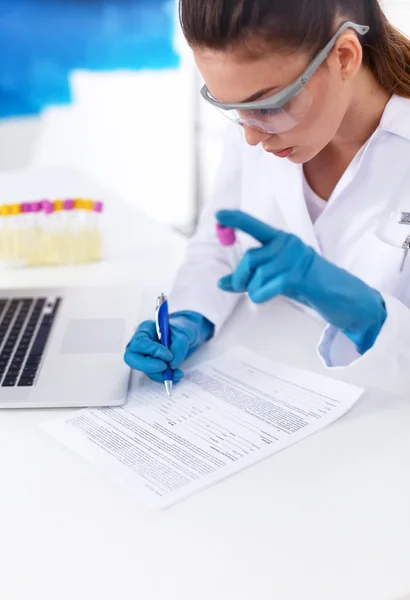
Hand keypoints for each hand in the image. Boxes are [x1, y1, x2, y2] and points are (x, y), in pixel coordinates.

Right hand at [124, 311, 213, 383]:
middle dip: (147, 366)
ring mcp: (144, 355)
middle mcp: (141, 343)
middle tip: (164, 368)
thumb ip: (178, 347)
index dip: (152, 351)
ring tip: (178, 373)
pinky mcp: (151, 365)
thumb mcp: (183, 333)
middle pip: (132, 358)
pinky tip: (176, 375)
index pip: (140, 343)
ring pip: (144, 370)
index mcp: (145, 330)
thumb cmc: (182, 328)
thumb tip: (172, 364)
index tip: (169, 356)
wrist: (187, 334)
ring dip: (161, 374)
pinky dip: (165, 377)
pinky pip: (154, 374)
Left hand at [216, 210, 386, 353]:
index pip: (255, 226)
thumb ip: (251, 278)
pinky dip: (260, 296)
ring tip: (265, 294)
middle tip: (244, 288)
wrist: (344, 298)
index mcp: (282, 240)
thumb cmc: (309, 286)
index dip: (236, 220)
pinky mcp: (300, 275)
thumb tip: (222, 282)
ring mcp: (295, 258)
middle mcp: (288, 244)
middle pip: (250, 257)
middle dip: (240, 277)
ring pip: (257, 275)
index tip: (218, 215)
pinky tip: (265, 298)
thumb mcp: (276, 279)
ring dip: (254, 290)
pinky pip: (266, 286)